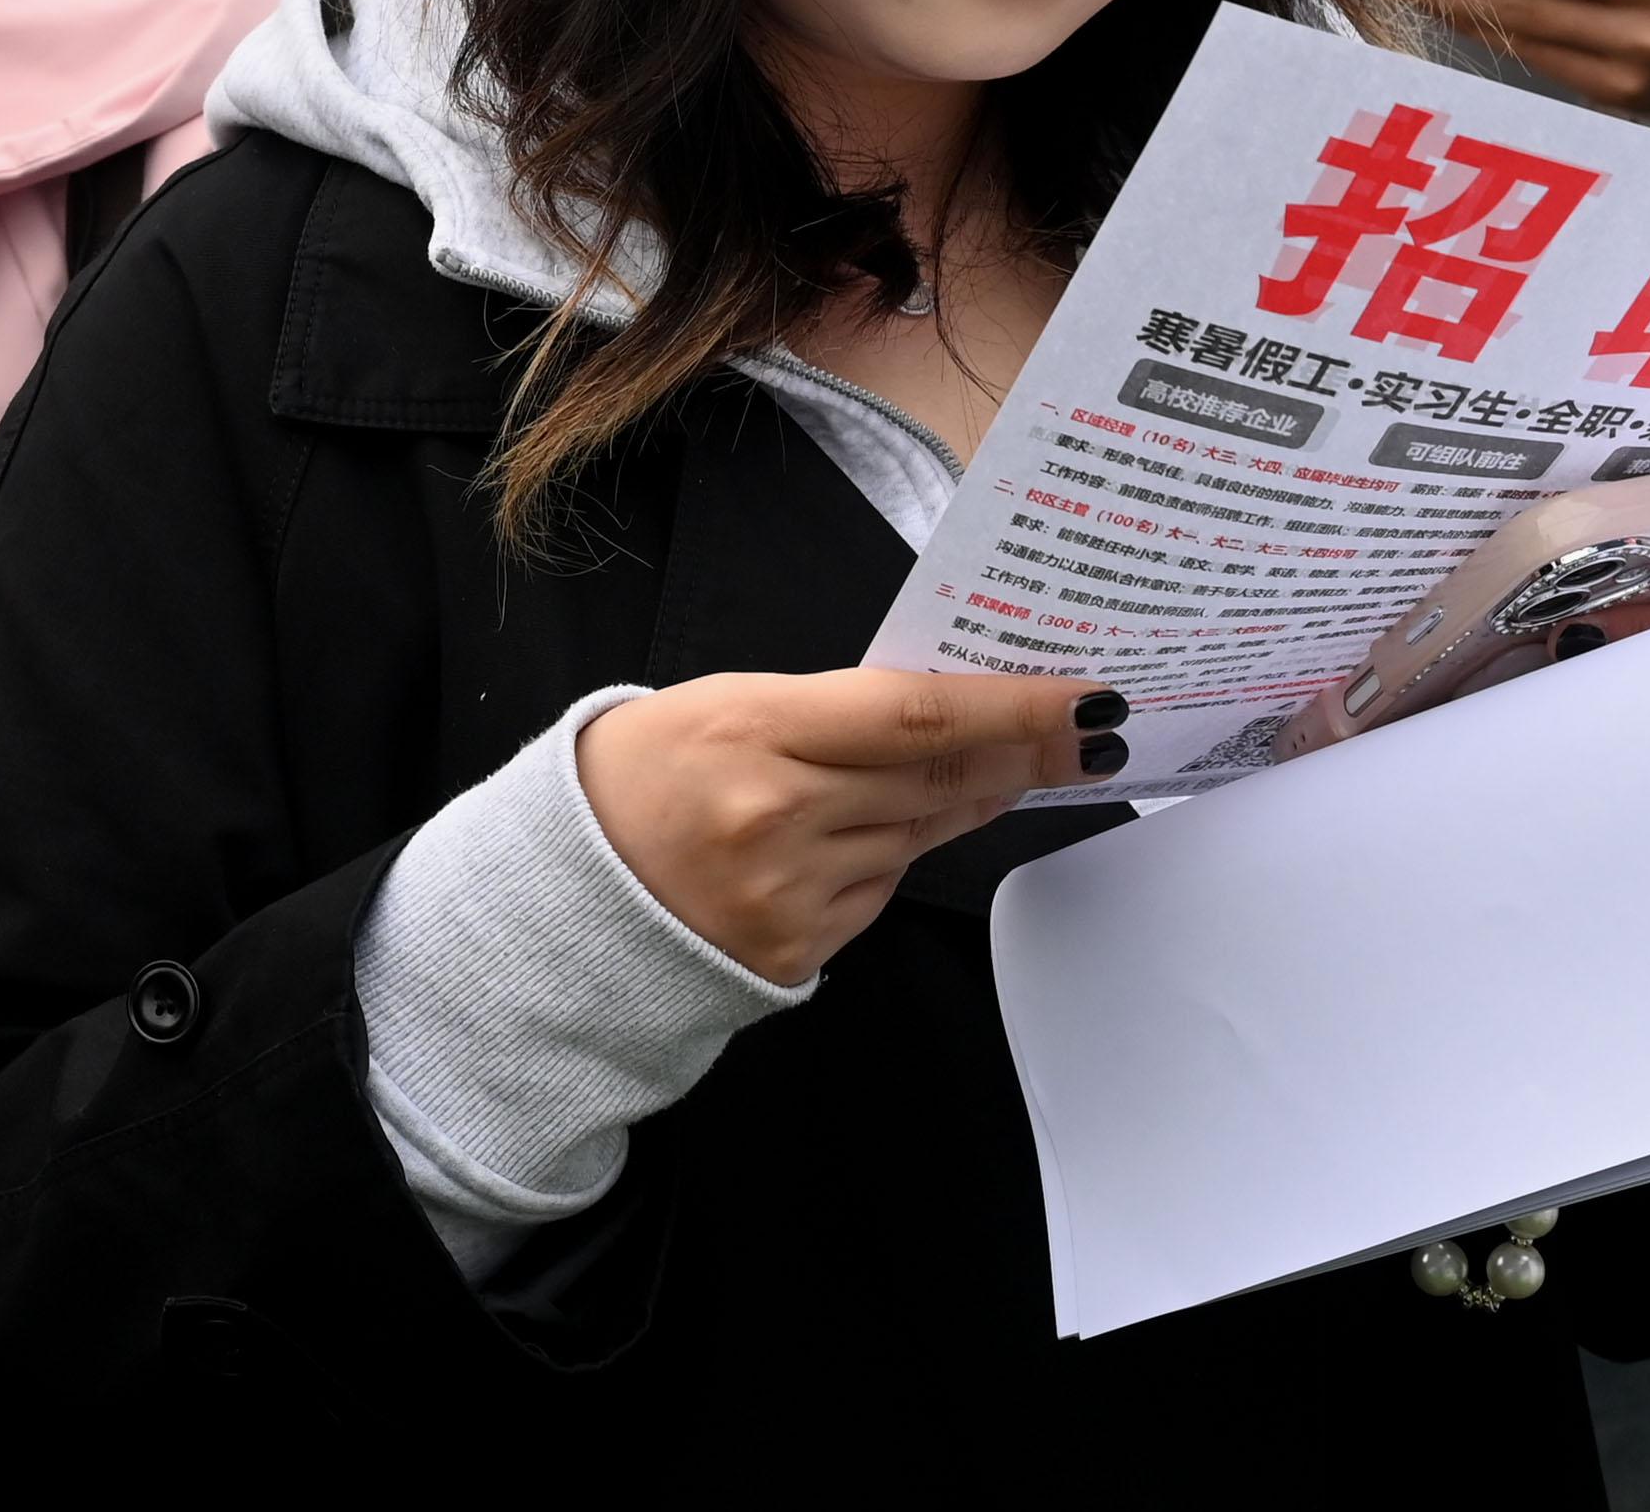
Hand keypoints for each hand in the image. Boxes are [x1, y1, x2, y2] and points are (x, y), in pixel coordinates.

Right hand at [574, 670, 1124, 985]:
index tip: (1085, 699)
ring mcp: (790, 893)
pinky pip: (882, 887)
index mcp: (752, 731)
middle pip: (937, 778)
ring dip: (976, 798)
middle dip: (1025, 752)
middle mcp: (777, 816)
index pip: (915, 714)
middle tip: (1087, 731)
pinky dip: (902, 852)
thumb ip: (832, 710)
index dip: (1012, 707)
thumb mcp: (725, 705)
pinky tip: (897, 826)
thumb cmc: (640, 775)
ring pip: (922, 835)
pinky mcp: (796, 950)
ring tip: (1011, 765)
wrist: (561, 896)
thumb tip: (950, 712)